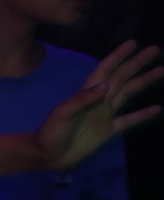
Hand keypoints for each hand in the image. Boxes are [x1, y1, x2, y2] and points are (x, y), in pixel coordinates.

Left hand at [36, 41, 161, 170]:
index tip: (133, 43)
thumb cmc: (51, 132)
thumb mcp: (63, 114)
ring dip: (144, 81)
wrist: (48, 156)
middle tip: (155, 50)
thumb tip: (106, 84)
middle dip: (137, 63)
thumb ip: (82, 99)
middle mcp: (99, 100)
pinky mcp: (108, 130)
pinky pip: (129, 120)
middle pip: (122, 77)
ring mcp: (105, 115)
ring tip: (160, 70)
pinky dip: (143, 115)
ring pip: (129, 93)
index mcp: (86, 93)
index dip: (118, 56)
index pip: (106, 69)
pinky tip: (157, 109)